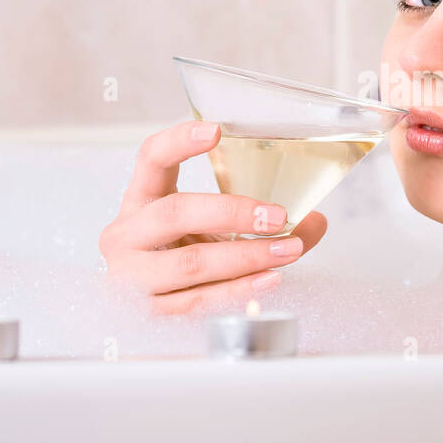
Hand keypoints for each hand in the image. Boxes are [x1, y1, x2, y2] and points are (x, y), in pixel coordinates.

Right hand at [98, 120, 326, 313]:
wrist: (146, 301)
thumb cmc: (182, 254)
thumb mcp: (211, 229)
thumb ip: (260, 223)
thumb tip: (315, 221)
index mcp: (140, 199)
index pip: (151, 158)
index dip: (178, 141)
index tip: (216, 131)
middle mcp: (127, 234)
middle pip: (174, 212)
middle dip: (231, 212)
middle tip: (278, 215)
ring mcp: (131, 275)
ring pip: (189, 262)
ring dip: (245, 256)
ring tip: (288, 249)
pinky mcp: (147, 311)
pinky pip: (196, 300)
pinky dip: (237, 290)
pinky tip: (268, 278)